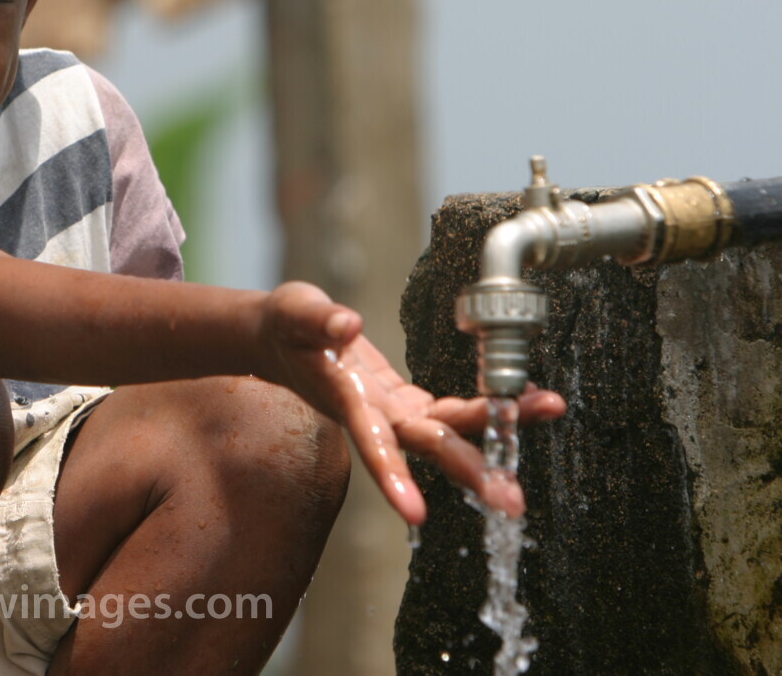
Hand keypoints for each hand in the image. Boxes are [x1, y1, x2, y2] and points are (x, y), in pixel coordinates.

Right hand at [261, 281, 565, 524]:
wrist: (279, 339)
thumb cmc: (284, 326)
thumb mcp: (294, 312)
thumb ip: (318, 320)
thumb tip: (347, 325)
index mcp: (345, 401)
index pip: (373, 445)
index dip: (393, 478)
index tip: (416, 514)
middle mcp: (374, 417)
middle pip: (428, 448)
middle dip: (471, 472)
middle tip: (514, 501)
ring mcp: (392, 413)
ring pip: (449, 431)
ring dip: (497, 432)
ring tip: (548, 409)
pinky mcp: (405, 403)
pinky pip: (451, 413)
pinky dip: (486, 409)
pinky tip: (522, 400)